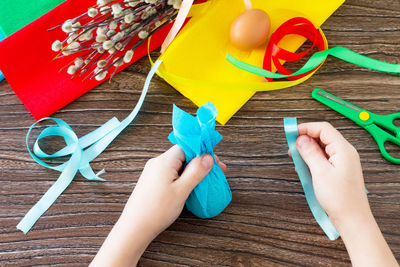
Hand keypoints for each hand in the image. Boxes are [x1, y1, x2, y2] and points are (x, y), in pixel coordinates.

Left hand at [91, 145, 225, 266]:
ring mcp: (153, 171)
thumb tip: (208, 157)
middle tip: (215, 173)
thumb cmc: (157, 210)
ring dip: (192, 171)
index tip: (215, 163)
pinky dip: (182, 177)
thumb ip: (195, 172)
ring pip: (177, 165)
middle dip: (199, 163)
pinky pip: (171, 173)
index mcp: (164, 161)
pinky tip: (190, 186)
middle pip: (183, 155)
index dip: (202, 153)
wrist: (135, 227)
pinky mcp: (152, 181)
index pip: (187, 147)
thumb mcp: (181, 191)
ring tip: (204, 181)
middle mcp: (157, 162)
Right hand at [295, 122, 368, 224]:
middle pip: (322, 137)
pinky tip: (303, 167)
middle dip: (305, 139)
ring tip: (295, 158)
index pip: (323, 129)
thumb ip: (310, 153)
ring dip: (307, 151)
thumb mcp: (320, 172)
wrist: (352, 219)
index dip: (306, 128)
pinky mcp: (339, 170)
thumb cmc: (340, 198)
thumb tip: (301, 139)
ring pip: (321, 148)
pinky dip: (312, 160)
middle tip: (290, 147)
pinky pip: (323, 159)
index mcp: (343, 149)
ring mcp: (342, 162)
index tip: (291, 133)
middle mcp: (344, 153)